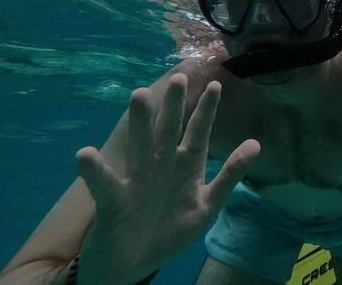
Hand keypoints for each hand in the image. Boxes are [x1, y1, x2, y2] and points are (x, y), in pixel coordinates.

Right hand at [75, 74, 259, 284]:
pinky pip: (104, 184)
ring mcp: (136, 180)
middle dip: (174, 106)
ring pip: (139, 147)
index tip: (215, 84)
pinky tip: (85, 154)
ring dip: (139, 123)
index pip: (197, 133)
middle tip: (179, 78)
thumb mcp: (207, 205)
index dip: (206, 110)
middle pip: (168, 131)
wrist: (133, 265)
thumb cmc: (170, 230)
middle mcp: (160, 166)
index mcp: (184, 166)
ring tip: (139, 95)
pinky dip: (94, 171)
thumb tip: (256, 143)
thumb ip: (230, 175)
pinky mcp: (113, 201)